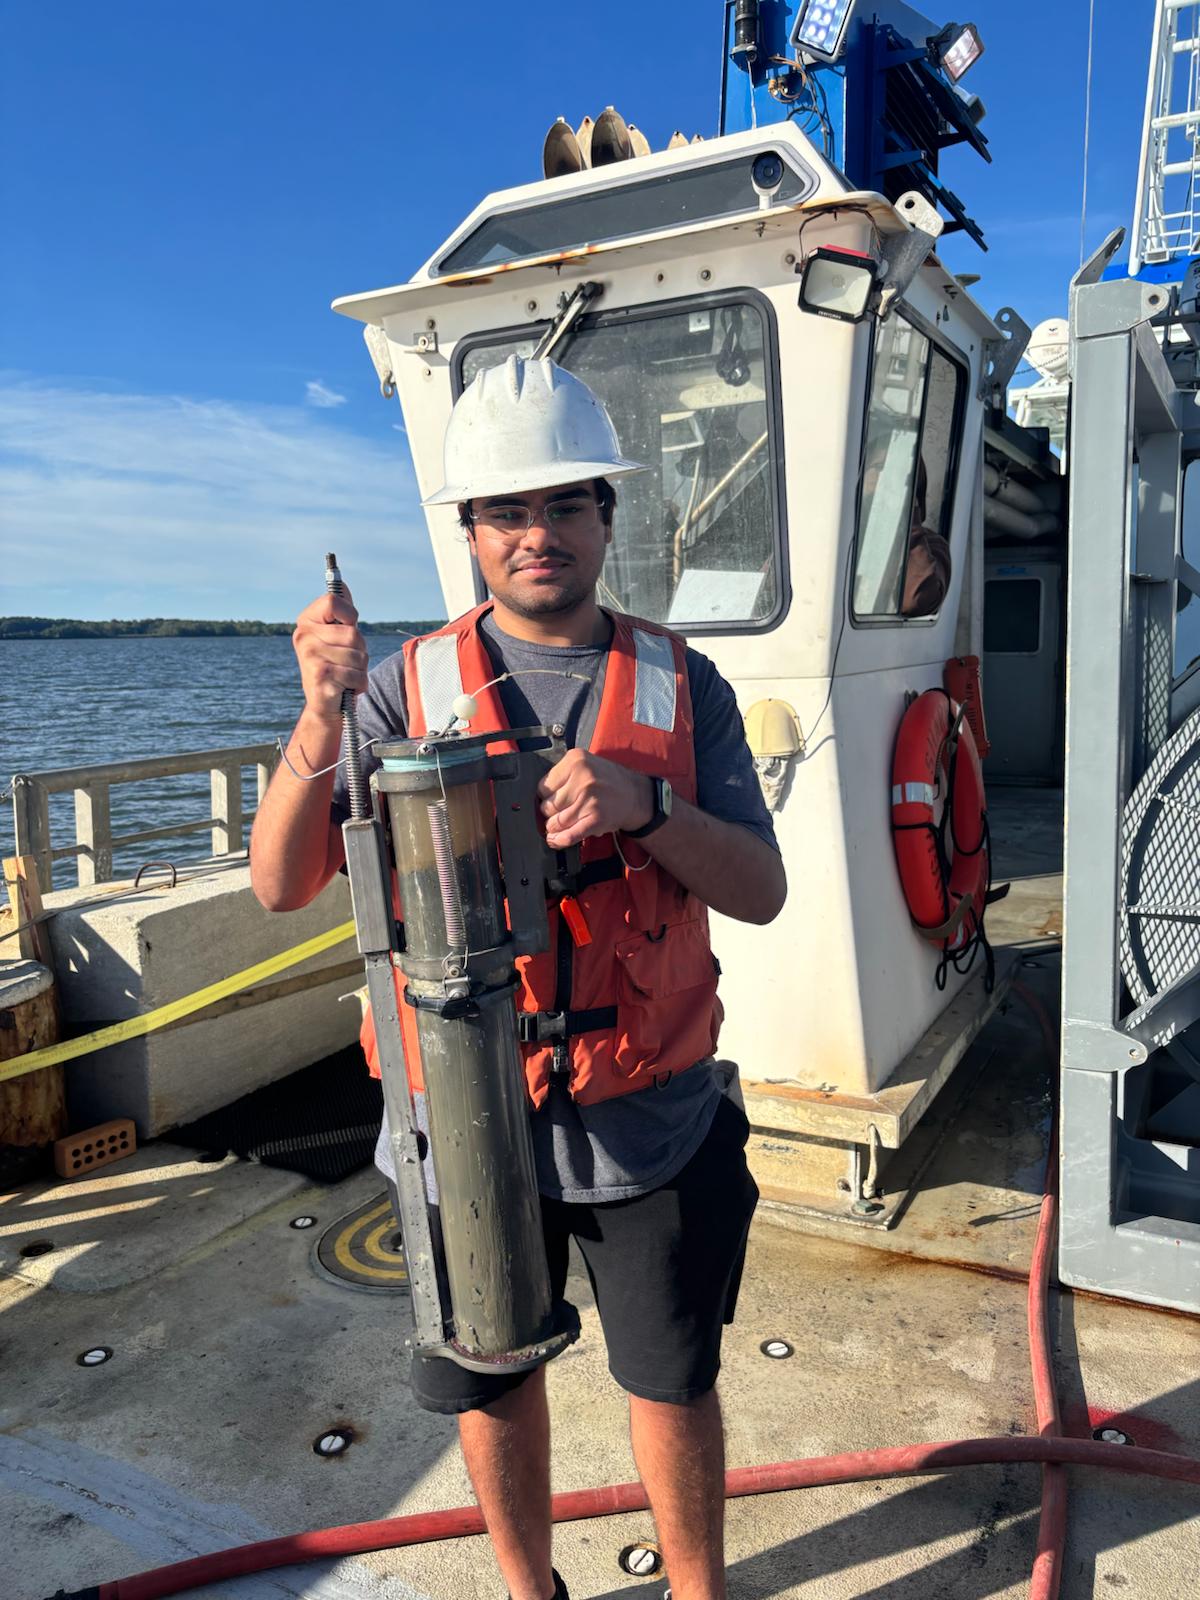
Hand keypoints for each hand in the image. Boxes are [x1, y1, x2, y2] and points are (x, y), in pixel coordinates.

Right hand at [292, 589, 369, 724]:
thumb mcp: (338, 636)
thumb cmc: (337, 666)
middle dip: (361, 650)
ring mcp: (309, 656)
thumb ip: (342, 612)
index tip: (347, 627)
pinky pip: (356, 675)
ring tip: (347, 675)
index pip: (332, 601)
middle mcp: (303, 636)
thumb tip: (342, 584)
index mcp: (306, 621)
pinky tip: (346, 688)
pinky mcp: (319, 677)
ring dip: (361, 669)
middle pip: (352, 633)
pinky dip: (359, 684)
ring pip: (358, 655)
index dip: (349, 615)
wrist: (326, 706)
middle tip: (348, 661)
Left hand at [538, 750, 652, 848]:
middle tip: (560, 811)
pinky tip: (555, 839)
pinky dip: (558, 840)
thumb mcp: (585, 764)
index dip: (545, 796)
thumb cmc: (608, 781)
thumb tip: (537, 797)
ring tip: (560, 825)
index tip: (551, 800)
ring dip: (554, 827)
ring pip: (555, 822)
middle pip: (547, 805)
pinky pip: (568, 835)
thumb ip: (563, 775)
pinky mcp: (595, 820)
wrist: (636, 796)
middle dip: (549, 812)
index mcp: (575, 761)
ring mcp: (589, 800)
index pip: (542, 786)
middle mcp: (582, 779)